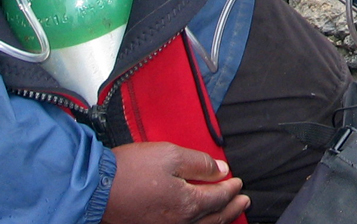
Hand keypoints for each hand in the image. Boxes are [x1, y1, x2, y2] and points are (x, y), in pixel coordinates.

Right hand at [102, 142, 249, 223]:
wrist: (97, 190)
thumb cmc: (133, 170)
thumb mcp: (171, 155)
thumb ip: (199, 163)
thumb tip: (221, 170)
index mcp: (187, 203)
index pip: (218, 197)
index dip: (231, 188)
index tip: (238, 181)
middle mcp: (179, 223)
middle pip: (213, 218)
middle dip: (231, 209)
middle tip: (243, 202)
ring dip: (219, 220)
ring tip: (230, 213)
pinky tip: (201, 221)